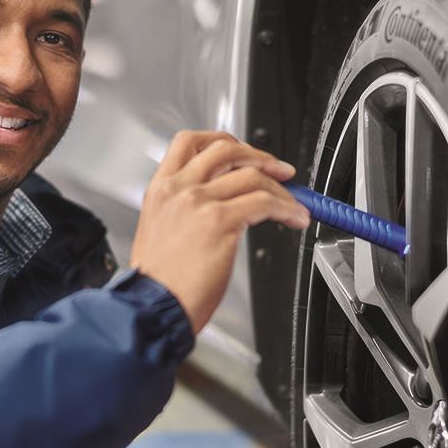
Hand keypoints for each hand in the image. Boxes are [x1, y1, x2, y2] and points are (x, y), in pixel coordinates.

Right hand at [129, 131, 309, 332]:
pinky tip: (294, 218)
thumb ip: (186, 211)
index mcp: (160, 189)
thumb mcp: (161, 232)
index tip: (244, 151)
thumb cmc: (159, 283)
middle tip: (279, 170)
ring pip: (252, 175)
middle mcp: (178, 189)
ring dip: (282, 188)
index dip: (223, 141)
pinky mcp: (219, 221)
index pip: (189, 142)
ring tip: (295, 204)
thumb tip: (225, 203)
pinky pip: (264, 202)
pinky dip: (287, 208)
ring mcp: (198, 202)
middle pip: (225, 149)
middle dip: (259, 156)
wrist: (152, 307)